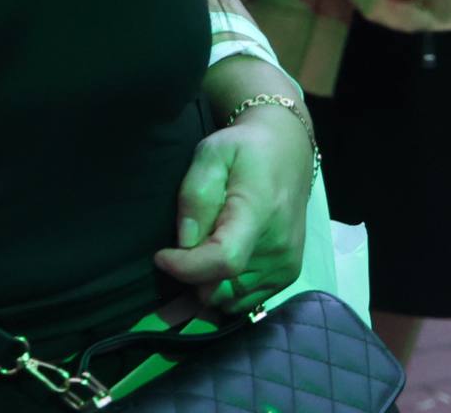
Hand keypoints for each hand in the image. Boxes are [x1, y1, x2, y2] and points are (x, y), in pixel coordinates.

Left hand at [153, 115, 311, 320]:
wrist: (288, 152)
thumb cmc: (246, 149)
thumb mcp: (212, 153)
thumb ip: (196, 195)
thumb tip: (185, 243)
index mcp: (260, 212)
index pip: (224, 260)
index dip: (186, 267)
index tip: (161, 256)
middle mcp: (279, 247)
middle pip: (220, 288)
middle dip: (190, 277)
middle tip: (184, 248)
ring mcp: (286, 266)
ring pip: (227, 301)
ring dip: (206, 285)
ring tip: (203, 251)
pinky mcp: (287, 275)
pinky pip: (241, 302)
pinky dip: (223, 289)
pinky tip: (220, 261)